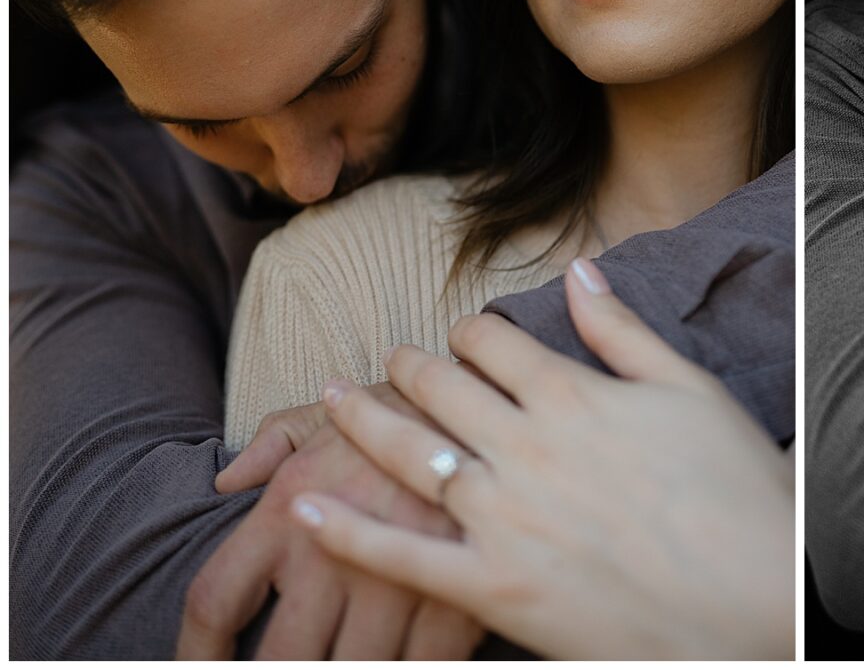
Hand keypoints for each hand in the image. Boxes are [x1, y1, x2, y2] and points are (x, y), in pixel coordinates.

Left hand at [177, 383, 483, 658]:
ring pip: (354, 668)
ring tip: (349, 659)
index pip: (213, 601)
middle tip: (293, 665)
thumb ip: (270, 444)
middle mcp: (331, 549)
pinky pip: (423, 664)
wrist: (495, 395)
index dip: (194, 655)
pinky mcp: (456, 592)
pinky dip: (414, 668)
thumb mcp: (328, 413)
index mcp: (287, 508)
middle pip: (281, 659)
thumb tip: (225, 480)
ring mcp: (394, 577)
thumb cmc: (404, 408)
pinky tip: (407, 661)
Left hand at [290, 260, 794, 659]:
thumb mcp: (689, 388)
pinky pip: (401, 557)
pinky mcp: (493, 587)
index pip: (495, 342)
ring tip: (332, 397)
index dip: (470, 332)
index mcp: (572, 393)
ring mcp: (502, 518)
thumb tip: (580, 268)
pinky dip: (346, 531)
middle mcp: (525, 446)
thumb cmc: (737, 489)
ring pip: (410, 457)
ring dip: (364, 422)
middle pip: (442, 390)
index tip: (465, 335)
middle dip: (409, 368)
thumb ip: (621, 328)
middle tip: (387, 360)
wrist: (756, 595)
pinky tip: (306, 505)